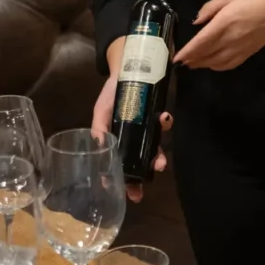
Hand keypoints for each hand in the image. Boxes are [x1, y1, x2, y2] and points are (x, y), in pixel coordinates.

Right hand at [91, 75, 171, 202]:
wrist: (125, 68)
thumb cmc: (110, 94)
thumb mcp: (100, 112)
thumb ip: (99, 130)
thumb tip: (99, 146)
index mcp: (119, 142)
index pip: (125, 167)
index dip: (129, 182)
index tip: (134, 195)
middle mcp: (135, 138)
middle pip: (143, 161)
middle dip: (149, 170)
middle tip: (154, 174)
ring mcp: (147, 128)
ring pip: (156, 147)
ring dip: (159, 155)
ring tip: (160, 160)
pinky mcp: (157, 115)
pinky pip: (163, 123)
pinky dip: (165, 123)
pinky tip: (164, 118)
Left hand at [173, 0, 264, 71]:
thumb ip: (211, 8)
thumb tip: (197, 22)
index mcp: (225, 22)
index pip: (201, 42)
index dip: (187, 51)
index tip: (176, 57)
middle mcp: (231, 39)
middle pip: (206, 54)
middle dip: (191, 59)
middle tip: (181, 61)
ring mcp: (240, 49)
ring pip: (216, 62)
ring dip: (202, 64)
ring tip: (192, 63)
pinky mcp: (248, 54)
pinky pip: (228, 65)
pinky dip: (216, 66)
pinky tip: (211, 64)